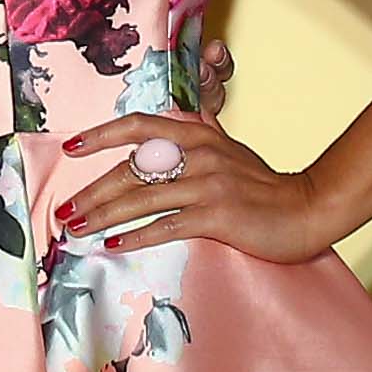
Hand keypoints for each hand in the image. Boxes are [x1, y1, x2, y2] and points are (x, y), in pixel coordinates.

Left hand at [51, 112, 333, 260]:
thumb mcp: (229, 148)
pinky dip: (136, 237)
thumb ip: (200, 133)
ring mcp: (208, 184)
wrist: (307, 208)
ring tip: (76, 229)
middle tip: (64, 211)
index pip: (138, 126)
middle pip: (130, 169)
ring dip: (103, 215)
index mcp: (197, 133)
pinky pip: (166, 226)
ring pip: (141, 198)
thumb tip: (172, 126)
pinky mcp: (217, 215)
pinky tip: (113, 246)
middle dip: (92, 192)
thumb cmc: (263, 184)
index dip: (101, 134)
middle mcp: (199, 153)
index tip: (71, 147)